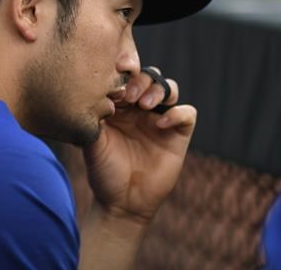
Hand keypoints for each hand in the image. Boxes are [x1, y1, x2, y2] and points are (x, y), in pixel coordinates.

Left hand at [83, 67, 196, 223]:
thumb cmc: (104, 171)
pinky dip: (178, 112)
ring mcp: (160, 120)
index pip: (125, 79)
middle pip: (148, 77)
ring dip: (158, 89)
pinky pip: (187, 113)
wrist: (122, 202)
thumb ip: (94, 119)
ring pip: (168, 88)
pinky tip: (161, 123)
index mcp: (119, 106)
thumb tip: (97, 95)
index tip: (112, 88)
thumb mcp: (92, 143)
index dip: (121, 78)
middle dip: (140, 81)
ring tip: (144, 105)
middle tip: (129, 97)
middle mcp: (140, 109)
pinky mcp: (178, 134)